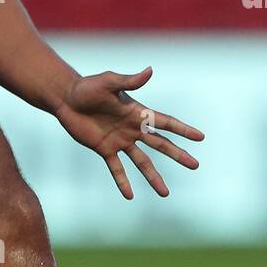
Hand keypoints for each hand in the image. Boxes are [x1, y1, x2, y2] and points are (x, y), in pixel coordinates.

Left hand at [54, 67, 203, 198]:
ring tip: (165, 193)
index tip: (200, 137)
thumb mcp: (109, 82)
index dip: (183, 129)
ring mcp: (120, 141)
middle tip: (195, 165)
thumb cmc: (87, 87)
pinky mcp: (104, 149)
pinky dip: (122, 181)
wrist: (66, 98)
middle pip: (160, 144)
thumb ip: (129, 80)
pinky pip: (116, 168)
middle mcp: (133, 129)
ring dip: (154, 177)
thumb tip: (150, 70)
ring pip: (142, 162)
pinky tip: (129, 196)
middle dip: (178, 155)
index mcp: (138, 113)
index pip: (165, 123)